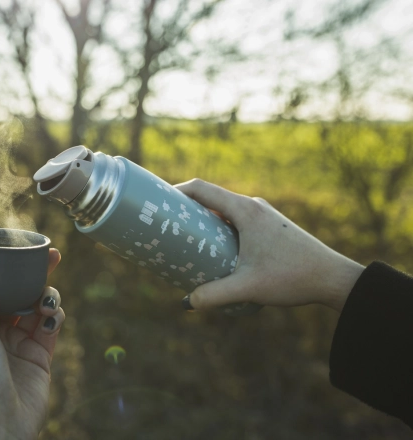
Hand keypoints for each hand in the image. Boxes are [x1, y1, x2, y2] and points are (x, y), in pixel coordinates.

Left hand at [0, 242, 64, 439]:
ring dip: (47, 296)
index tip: (21, 242)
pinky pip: (52, 326)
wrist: (1, 426)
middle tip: (53, 255)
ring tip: (45, 304)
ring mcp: (22, 341)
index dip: (8, 262)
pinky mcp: (42, 355)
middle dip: (36, 272)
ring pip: (39, 305)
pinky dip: (55, 318)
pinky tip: (50, 321)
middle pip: (20, 290)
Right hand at [174, 179, 364, 312]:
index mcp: (245, 210)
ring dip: (204, 218)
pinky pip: (236, 219)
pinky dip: (219, 226)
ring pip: (225, 208)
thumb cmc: (293, 277)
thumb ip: (214, 296)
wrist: (333, 277)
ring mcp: (264, 214)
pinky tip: (215, 249)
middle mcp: (254, 206)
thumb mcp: (248, 288)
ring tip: (186, 239)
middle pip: (211, 196)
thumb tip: (187, 303)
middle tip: (166, 226)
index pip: (202, 188)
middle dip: (186, 208)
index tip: (158, 202)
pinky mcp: (271, 226)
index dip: (176, 191)